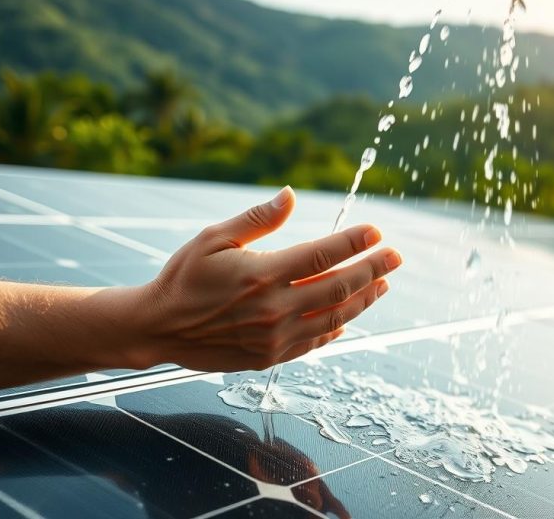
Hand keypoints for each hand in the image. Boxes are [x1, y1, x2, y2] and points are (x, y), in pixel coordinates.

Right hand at [127, 186, 400, 371]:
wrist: (158, 328)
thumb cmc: (183, 277)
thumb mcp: (212, 238)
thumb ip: (256, 219)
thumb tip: (290, 195)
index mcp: (261, 274)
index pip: (321, 255)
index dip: (353, 242)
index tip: (376, 232)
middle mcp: (274, 309)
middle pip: (338, 287)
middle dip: (372, 269)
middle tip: (395, 256)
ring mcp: (274, 337)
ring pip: (333, 317)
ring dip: (362, 300)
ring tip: (381, 284)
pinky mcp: (270, 357)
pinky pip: (314, 342)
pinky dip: (336, 328)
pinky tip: (348, 317)